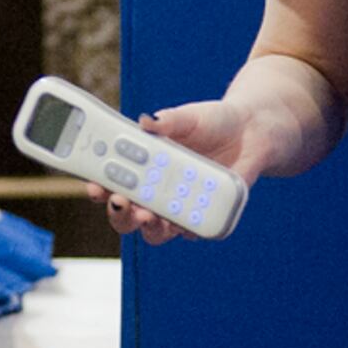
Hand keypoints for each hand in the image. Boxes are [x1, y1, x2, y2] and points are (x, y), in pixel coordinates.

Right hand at [102, 98, 265, 243]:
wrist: (251, 131)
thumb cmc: (212, 122)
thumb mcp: (189, 116)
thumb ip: (168, 120)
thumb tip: (147, 121)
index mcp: (143, 166)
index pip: (112, 183)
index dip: (99, 188)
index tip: (95, 187)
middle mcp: (156, 191)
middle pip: (126, 215)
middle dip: (119, 213)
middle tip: (122, 202)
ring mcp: (179, 207)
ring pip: (154, 231)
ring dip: (148, 227)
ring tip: (151, 216)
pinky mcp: (203, 215)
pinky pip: (191, 231)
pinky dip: (186, 229)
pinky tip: (185, 222)